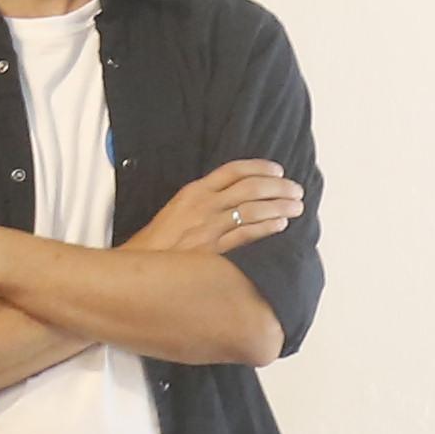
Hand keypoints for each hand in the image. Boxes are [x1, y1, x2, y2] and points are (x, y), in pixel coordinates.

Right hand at [129, 160, 304, 257]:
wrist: (139, 266)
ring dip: (279, 206)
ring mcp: (209, 228)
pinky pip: (246, 235)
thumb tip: (234, 197)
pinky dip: (266, 228)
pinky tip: (281, 225)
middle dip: (278, 187)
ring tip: (296, 206)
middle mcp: (204, 206)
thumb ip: (204, 200)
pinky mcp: (213, 251)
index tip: (278, 170)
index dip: (260, 167)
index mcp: (194, 192)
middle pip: (250, 188)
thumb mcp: (178, 209)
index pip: (233, 170)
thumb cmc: (157, 242)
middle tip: (295, 189)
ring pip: (253, 210)